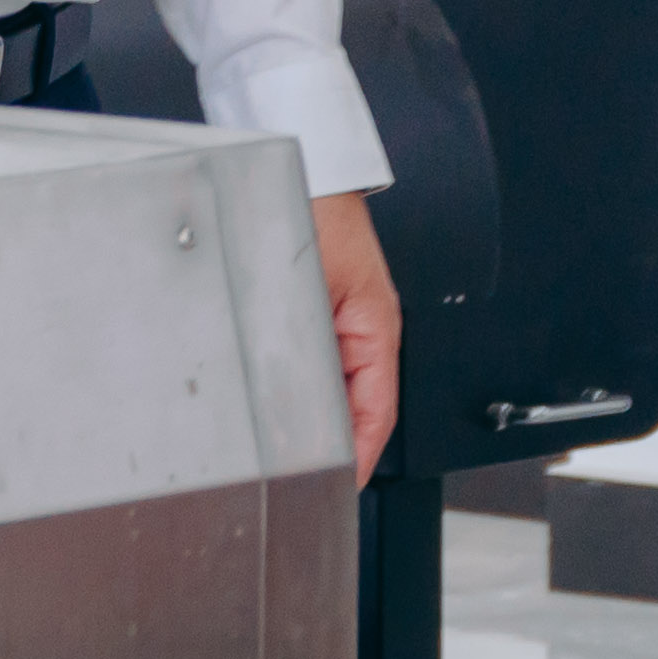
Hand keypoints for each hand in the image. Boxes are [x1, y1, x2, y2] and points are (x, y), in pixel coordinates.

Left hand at [311, 191, 400, 483]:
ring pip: (336, 389)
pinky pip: (319, 368)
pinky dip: (305, 391)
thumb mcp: (310, 292)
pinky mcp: (319, 316)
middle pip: (358, 406)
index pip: (378, 412)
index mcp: (377, 328)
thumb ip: (307, 353)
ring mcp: (343, 324)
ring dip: (317, 416)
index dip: (361, 456)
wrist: (306, 173)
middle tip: (307, 475)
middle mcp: (364, 329)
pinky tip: (279, 402)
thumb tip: (296, 407)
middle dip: (335, 441)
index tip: (344, 485)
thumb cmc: (315, 213)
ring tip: (291, 446)